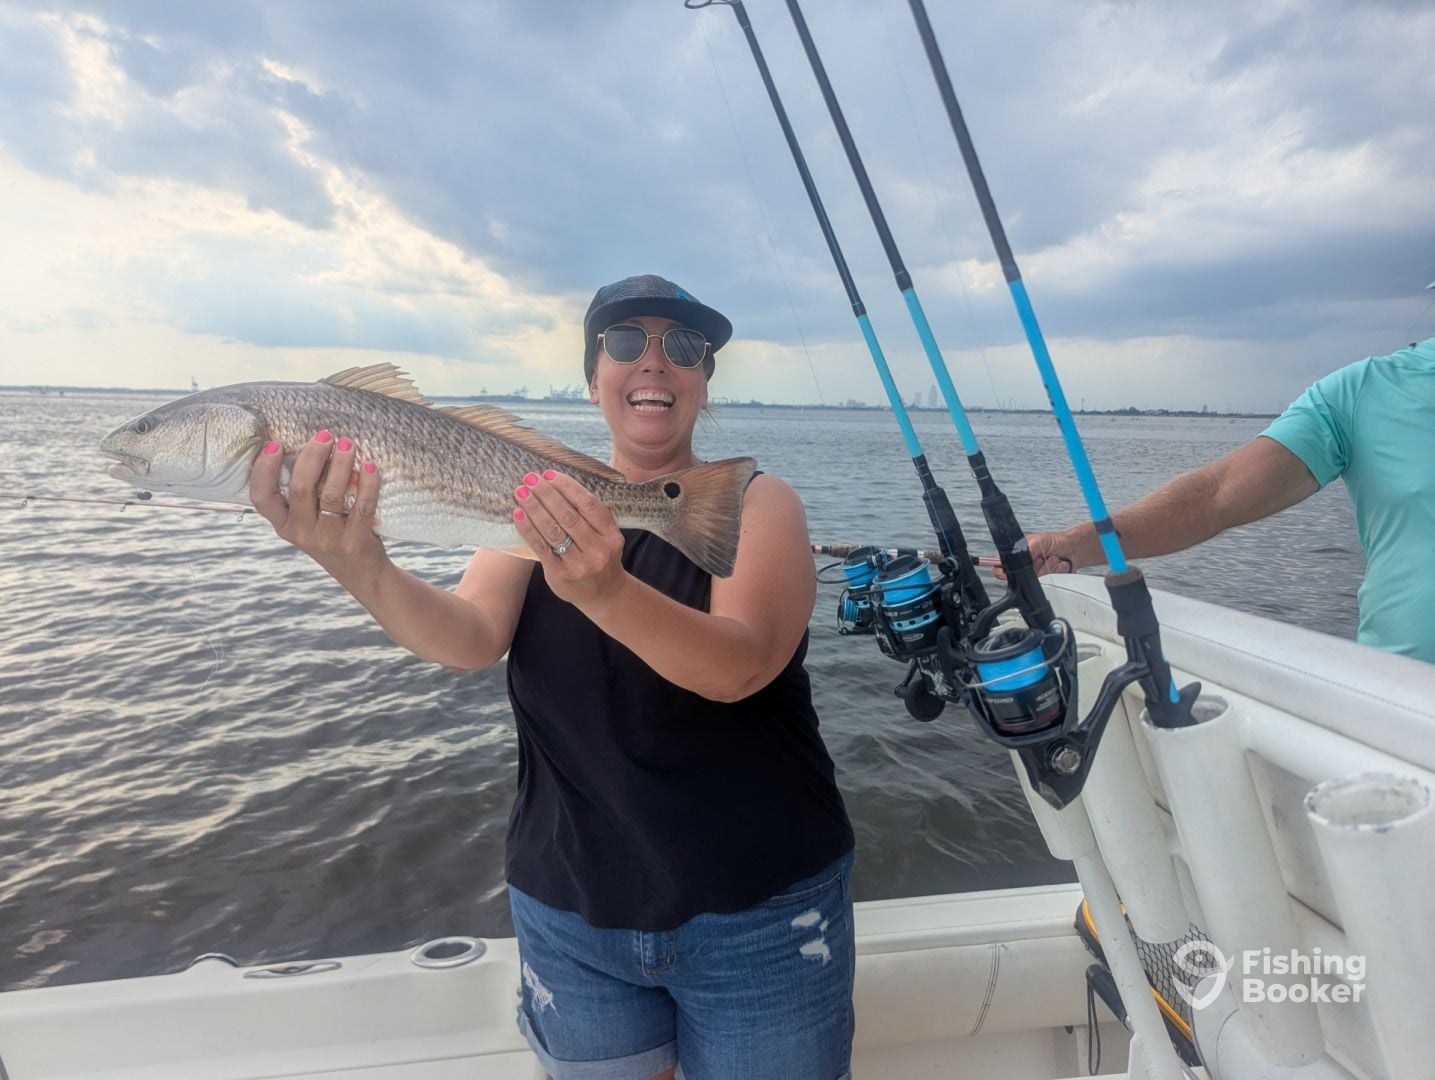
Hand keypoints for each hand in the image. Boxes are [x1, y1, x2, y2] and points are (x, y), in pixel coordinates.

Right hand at [250, 431, 385, 568]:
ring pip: (331, 494)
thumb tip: (307, 448)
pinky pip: (361, 507)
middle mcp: (301, 533)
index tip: (274, 444)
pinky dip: (367, 485)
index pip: (261, 498)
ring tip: (349, 444)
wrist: (363, 574)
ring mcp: (328, 539)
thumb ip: (302, 494)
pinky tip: (371, 467)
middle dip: (312, 456)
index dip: (263, 470)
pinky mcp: (355, 542)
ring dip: (340, 464)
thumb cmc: (332, 536)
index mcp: (284, 526)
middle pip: (300, 488)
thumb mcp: (307, 522)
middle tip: (326, 435)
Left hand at [512, 470, 626, 608]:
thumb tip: (556, 485)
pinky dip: (528, 528)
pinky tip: (519, 513)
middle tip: (530, 478)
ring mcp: (579, 564)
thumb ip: (590, 516)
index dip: (568, 487)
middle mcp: (598, 550)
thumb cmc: (600, 557)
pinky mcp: (560, 574)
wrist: (604, 594)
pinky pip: (541, 546)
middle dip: (547, 494)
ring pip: (553, 530)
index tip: (550, 474)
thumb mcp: (606, 537)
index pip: (589, 505)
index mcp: (611, 535)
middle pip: (569, 516)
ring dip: (534, 507)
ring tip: (521, 491)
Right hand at [993, 531, 1076, 579]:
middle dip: (1035, 568)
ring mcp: (1035, 575)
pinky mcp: (1046, 581)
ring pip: (1036, 580)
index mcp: (1017, 555)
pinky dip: (1055, 573)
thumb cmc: (1055, 541)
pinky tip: (1058, 565)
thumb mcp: (1038, 541)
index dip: (1003, 571)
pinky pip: (1048, 582)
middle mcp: (1024, 566)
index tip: (1011, 571)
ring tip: (1053, 559)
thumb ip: (1027, 550)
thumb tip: (1018, 556)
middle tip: (1042, 558)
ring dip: (1047, 569)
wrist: (1073, 549)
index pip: (1001, 566)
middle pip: (1020, 577)